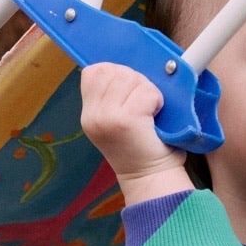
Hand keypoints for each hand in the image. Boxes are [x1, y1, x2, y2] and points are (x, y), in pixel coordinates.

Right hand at [80, 62, 192, 203]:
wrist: (151, 180)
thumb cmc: (142, 147)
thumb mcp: (116, 121)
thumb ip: (114, 95)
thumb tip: (127, 66)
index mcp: (89, 114)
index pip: (93, 72)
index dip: (115, 73)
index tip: (129, 92)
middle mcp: (93, 115)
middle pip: (113, 70)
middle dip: (135, 80)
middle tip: (143, 104)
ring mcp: (108, 118)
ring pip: (131, 78)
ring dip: (148, 90)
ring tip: (150, 111)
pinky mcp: (127, 121)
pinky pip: (146, 91)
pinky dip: (157, 100)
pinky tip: (156, 116)